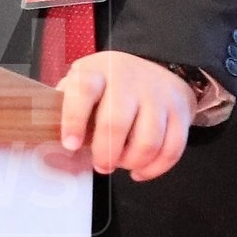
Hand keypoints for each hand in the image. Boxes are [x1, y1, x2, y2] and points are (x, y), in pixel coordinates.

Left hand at [56, 50, 194, 181]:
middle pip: (116, 122)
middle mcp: (129, 80)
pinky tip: (140, 170)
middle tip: (101, 165)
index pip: (84, 91)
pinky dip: (155, 168)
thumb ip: (68, 106)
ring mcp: (157, 95)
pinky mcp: (180, 112)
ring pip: (148, 141)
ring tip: (122, 163)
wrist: (158, 66)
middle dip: (105, 153)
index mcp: (98, 71)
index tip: (71, 145)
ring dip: (131, 162)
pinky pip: (172, 149)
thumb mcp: (84, 81)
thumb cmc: (112, 83)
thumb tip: (56, 142)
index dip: (74, 120)